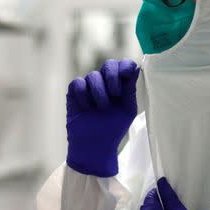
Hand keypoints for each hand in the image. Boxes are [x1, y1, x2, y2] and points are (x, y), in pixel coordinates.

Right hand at [66, 59, 139, 176]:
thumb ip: (130, 90)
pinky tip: (87, 108)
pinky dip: (83, 95)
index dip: (125, 66)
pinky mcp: (74, 92)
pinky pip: (77, 83)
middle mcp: (105, 82)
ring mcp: (89, 86)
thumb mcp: (127, 110)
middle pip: (109, 64)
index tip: (126, 74)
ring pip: (93, 75)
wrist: (95, 146)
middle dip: (112, 76)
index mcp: (121, 85)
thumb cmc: (113, 128)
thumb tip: (134, 68)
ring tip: (102, 108)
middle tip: (115, 93)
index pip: (124, 65)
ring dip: (99, 92)